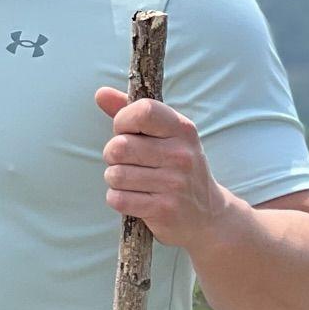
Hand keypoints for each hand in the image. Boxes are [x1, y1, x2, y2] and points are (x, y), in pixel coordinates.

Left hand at [93, 86, 235, 251]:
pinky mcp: (164, 209)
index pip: (143, 111)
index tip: (125, 131)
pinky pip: (118, 199)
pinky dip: (118, 199)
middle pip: (119, 146)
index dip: (123, 120)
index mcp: (182, 130)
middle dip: (113, 155)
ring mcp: (174, 183)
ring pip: (115, 174)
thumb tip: (100, 93)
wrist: (207, 215)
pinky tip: (134, 198)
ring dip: (115, 179)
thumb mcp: (165, 137)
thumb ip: (132, 113)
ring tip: (132, 181)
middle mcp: (181, 154)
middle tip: (126, 162)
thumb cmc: (178, 169)